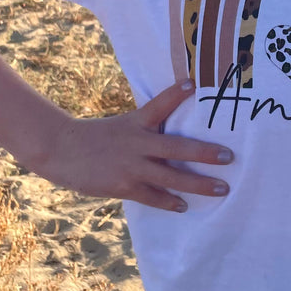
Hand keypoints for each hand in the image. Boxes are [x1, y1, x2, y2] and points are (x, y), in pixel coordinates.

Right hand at [33, 79, 232, 211]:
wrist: (60, 151)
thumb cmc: (94, 138)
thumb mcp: (122, 126)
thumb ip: (145, 130)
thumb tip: (171, 136)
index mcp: (136, 123)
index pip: (160, 104)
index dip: (177, 94)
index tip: (194, 84)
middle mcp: (137, 142)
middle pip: (177, 148)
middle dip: (205, 153)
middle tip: (229, 156)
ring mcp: (131, 166)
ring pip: (172, 177)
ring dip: (199, 184)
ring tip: (222, 188)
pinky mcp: (123, 186)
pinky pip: (153, 196)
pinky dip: (170, 201)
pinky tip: (184, 206)